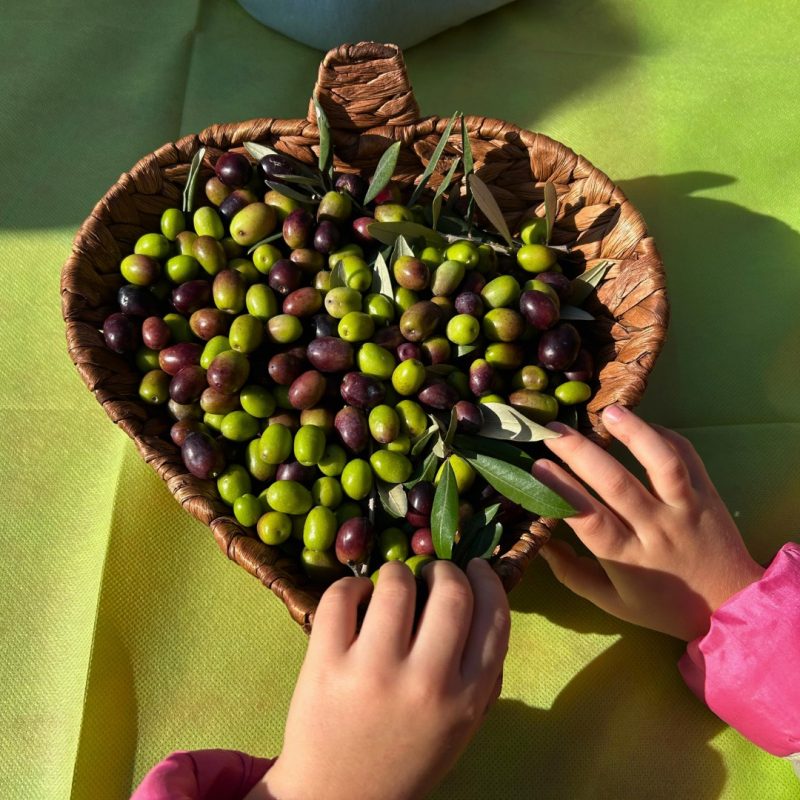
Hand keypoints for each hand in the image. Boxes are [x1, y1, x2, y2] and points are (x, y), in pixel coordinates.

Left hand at [247, 558, 509, 799]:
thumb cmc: (406, 757)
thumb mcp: (461, 726)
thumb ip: (481, 672)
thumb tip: (485, 602)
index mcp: (466, 699)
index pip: (494, 617)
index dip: (487, 580)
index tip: (475, 567)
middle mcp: (426, 682)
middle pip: (451, 591)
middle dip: (443, 570)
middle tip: (431, 575)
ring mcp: (373, 671)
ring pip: (396, 583)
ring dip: (397, 575)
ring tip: (391, 589)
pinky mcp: (325, 664)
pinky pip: (342, 595)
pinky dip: (352, 587)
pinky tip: (356, 602)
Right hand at [533, 405, 763, 640]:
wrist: (732, 605)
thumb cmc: (664, 605)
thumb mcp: (613, 602)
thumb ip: (572, 574)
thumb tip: (540, 544)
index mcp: (629, 559)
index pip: (589, 518)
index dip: (562, 489)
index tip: (538, 465)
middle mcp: (657, 530)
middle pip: (617, 484)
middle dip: (580, 453)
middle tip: (553, 431)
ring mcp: (686, 509)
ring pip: (662, 463)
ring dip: (634, 433)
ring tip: (608, 412)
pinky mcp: (709, 494)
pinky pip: (688, 457)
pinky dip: (664, 435)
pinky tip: (640, 423)